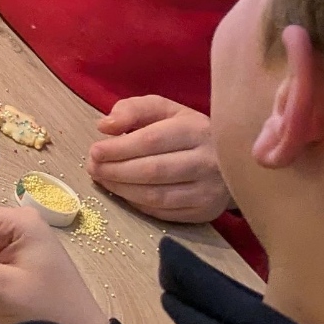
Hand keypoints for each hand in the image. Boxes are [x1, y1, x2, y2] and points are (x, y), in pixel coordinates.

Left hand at [88, 97, 231, 221]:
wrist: (231, 159)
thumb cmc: (187, 131)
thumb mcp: (164, 110)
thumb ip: (133, 110)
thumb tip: (105, 125)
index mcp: (196, 130)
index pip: (151, 140)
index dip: (119, 148)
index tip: (94, 151)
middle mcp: (207, 161)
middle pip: (152, 170)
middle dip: (115, 171)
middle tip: (93, 168)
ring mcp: (208, 190)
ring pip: (157, 196)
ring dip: (122, 190)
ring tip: (103, 179)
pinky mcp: (205, 212)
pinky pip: (163, 213)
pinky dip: (137, 204)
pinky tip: (123, 192)